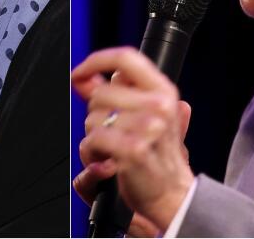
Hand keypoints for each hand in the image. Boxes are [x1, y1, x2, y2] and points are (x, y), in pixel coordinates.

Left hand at [72, 47, 194, 232]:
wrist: (172, 194)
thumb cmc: (155, 154)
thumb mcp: (144, 115)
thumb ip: (114, 91)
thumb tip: (84, 77)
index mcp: (163, 91)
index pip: (125, 58)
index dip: (96, 61)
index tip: (81, 73)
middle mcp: (159, 105)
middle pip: (100, 93)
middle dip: (96, 114)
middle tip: (112, 132)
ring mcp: (149, 127)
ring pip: (92, 118)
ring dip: (93, 137)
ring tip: (112, 149)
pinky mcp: (134, 149)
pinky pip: (93, 139)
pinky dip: (92, 153)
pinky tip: (106, 160)